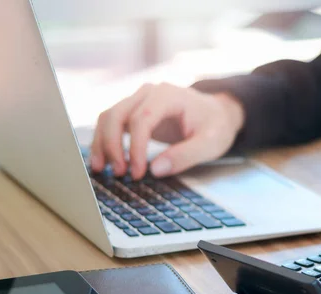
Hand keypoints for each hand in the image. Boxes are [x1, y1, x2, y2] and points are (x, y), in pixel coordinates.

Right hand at [90, 83, 244, 179]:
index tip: (138, 172)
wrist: (217, 114)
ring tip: (102, 170)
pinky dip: (104, 141)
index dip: (136, 148)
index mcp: (168, 95)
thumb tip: (156, 170)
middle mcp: (149, 93)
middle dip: (112, 145)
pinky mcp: (134, 112)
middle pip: (117, 114)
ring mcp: (138, 100)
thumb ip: (185, 156)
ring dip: (102, 143)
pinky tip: (105, 161)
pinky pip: (111, 123)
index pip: (142, 119)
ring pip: (108, 117)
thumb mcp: (210, 144)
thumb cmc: (216, 126)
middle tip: (119, 173)